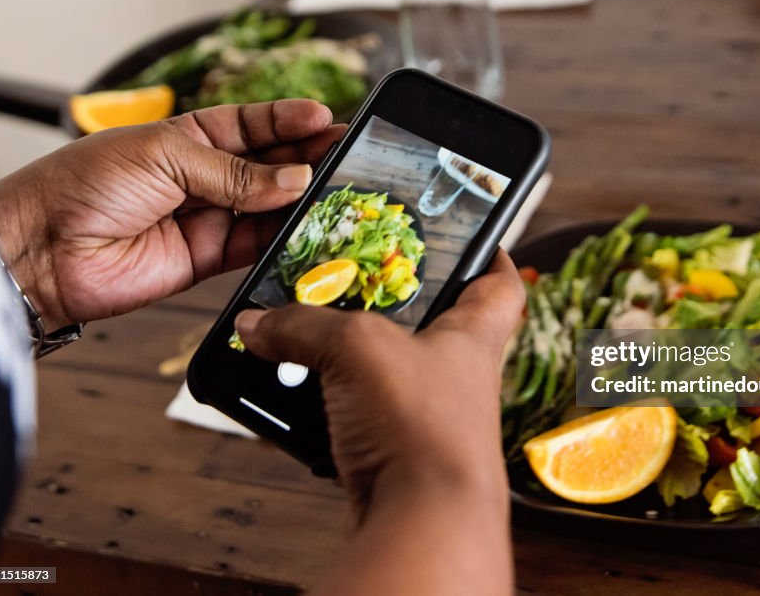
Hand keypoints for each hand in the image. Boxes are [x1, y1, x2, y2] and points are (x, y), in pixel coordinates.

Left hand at [0, 99, 343, 329]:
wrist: (44, 250)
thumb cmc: (84, 185)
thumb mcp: (164, 157)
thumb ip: (232, 173)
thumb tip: (291, 180)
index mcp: (190, 136)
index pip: (253, 124)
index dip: (289, 120)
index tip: (326, 119)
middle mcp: (205, 176)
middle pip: (270, 164)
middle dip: (308, 157)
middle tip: (346, 154)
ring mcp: (210, 217)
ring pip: (271, 205)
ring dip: (303, 197)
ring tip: (338, 189)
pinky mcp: (210, 259)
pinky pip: (258, 245)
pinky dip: (285, 236)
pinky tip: (308, 224)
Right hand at [234, 252, 523, 595]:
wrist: (423, 524)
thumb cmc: (425, 429)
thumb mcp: (358, 350)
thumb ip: (306, 326)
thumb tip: (258, 322)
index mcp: (472, 335)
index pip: (500, 283)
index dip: (487, 254)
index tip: (466, 236)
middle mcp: (456, 375)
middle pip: (432, 323)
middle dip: (389, 304)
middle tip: (352, 282)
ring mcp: (427, 417)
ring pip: (387, 373)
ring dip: (346, 359)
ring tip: (305, 341)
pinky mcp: (395, 453)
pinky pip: (357, 417)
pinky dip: (326, 407)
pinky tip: (295, 400)